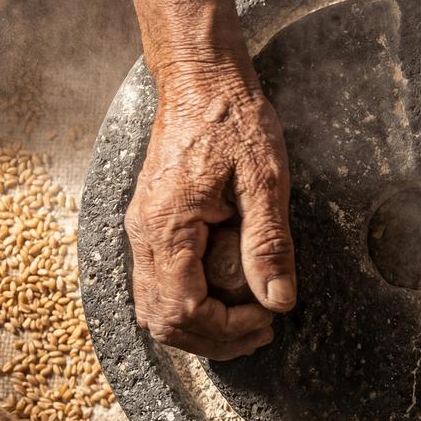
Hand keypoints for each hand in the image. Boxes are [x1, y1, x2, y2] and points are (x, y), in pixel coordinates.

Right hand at [125, 64, 296, 358]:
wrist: (200, 81)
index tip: (268, 318)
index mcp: (167, 226)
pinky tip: (227, 299)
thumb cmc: (233, 121)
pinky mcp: (151, 227)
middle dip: (214, 339)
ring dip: (200, 329)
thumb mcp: (264, 181)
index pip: (184, 310)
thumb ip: (269, 244)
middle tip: (262, 331)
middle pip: (163, 321)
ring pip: (155, 309)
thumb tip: (279, 301)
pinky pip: (158, 286)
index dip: (227, 329)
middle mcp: (143, 235)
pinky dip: (190, 306)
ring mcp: (142, 231)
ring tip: (248, 322)